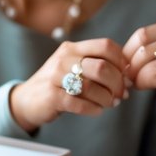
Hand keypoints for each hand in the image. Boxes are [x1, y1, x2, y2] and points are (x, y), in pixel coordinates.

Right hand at [9, 38, 127, 132]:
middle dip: (118, 83)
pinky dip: (93, 109)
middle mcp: (64, 59)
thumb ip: (97, 66)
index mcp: (73, 48)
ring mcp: (56, 77)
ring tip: (110, 104)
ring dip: (107, 98)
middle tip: (122, 94)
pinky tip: (97, 110)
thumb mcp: (73, 67)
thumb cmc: (57, 85)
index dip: (122, 61)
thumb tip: (128, 77)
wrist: (26, 100)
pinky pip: (80, 103)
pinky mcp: (52, 96)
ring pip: (93, 86)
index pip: (106, 45)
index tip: (126, 75)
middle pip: (102, 66)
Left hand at [122, 19, 155, 102]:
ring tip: (136, 83)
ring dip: (135, 76)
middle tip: (128, 77)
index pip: (141, 34)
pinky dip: (143, 84)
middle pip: (140, 47)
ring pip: (143, 62)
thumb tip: (124, 59)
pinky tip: (145, 87)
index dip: (128, 51)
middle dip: (129, 64)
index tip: (127, 65)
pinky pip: (152, 76)